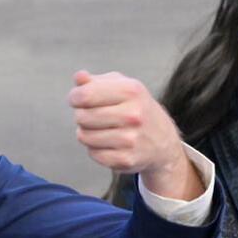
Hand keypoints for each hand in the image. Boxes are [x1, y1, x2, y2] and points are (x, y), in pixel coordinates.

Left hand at [67, 69, 203, 199]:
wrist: (163, 140)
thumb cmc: (135, 108)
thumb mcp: (121, 87)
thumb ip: (95, 81)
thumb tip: (79, 77)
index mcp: (131, 91)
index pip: (85, 95)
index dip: (75, 97)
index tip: (78, 99)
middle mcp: (133, 115)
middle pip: (82, 117)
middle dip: (81, 116)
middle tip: (92, 116)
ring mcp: (131, 139)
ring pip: (84, 137)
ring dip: (86, 133)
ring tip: (100, 129)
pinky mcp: (126, 159)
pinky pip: (93, 153)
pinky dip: (95, 149)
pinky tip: (107, 143)